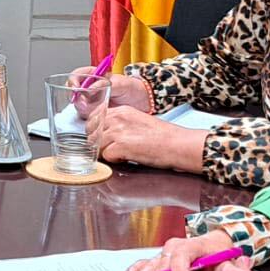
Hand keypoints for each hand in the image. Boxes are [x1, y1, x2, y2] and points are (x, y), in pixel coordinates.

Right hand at [67, 67, 152, 111]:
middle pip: (73, 91)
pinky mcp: (96, 112)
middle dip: (76, 97)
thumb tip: (87, 90)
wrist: (143, 101)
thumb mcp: (119, 83)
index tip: (76, 89)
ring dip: (82, 108)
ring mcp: (92, 101)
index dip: (73, 81)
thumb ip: (102, 85)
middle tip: (84, 102)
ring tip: (93, 109)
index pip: (76, 76)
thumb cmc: (133, 88)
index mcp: (94, 76)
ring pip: (78, 104)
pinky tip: (96, 115)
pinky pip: (86, 115)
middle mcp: (90, 88)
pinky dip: (88, 116)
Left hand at [89, 106, 206, 171]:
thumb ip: (120, 124)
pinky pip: (105, 156)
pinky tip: (126, 159)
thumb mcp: (138, 122)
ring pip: (96, 145)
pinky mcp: (121, 146)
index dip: (95, 130)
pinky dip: (113, 160)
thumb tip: (105, 135)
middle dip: (97, 142)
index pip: (94, 117)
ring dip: (106, 152)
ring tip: (121, 155)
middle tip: (110, 150)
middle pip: (92, 132)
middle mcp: (118, 118)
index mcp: (122, 110)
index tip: (102, 139)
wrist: (177, 144)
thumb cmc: (163, 137)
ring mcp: (118, 131)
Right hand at [123, 230, 243, 270]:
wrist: (211, 243)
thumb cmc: (217, 253)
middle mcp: (175, 248)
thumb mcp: (228, 260)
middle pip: (162, 265)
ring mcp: (164, 253)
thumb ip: (235, 270)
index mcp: (192, 246)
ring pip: (149, 266)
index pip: (183, 258)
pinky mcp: (158, 259)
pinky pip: (143, 264)